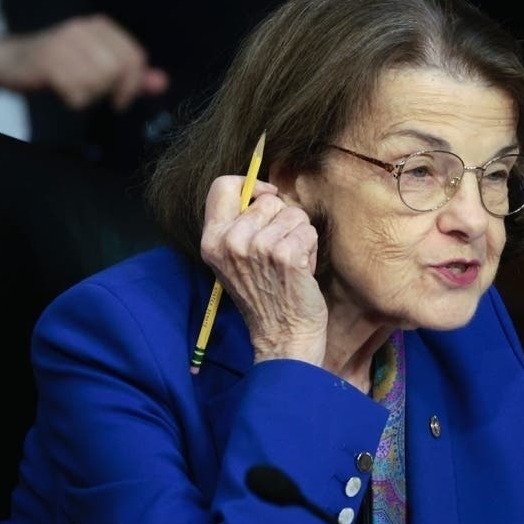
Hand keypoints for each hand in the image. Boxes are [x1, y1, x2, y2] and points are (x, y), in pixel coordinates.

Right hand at [0, 14, 167, 110]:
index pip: (135, 57)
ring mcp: (63, 42)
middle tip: (97, 96)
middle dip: (112, 91)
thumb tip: (162, 82)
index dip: (134, 84)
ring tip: (75, 89)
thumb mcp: (98, 67)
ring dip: (90, 96)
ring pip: (99, 81)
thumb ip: (131, 76)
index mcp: (100, 27)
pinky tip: (63, 92)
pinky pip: (77, 91)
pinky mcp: (47, 60)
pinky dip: (74, 100)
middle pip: (119, 70)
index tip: (122, 99)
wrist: (8, 61)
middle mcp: (83, 29)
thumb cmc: (59, 66)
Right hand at [200, 176, 328, 365]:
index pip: (223, 186)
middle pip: (269, 200)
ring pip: (294, 214)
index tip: (267, 198)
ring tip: (290, 263)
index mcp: (212, 240)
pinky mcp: (286, 255)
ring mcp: (258, 247)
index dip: (251, 186)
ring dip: (299, 236)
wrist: (283, 337)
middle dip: (283, 221)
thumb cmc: (264, 297)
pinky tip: (301, 271)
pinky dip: (311, 249)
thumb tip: (264, 192)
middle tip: (279, 253)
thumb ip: (239, 226)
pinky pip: (308, 231)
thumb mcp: (234, 260)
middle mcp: (231, 241)